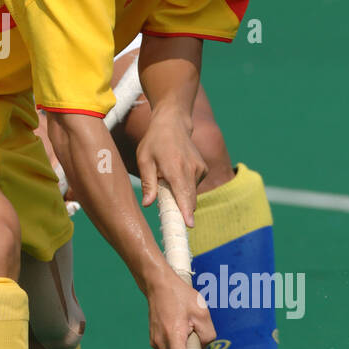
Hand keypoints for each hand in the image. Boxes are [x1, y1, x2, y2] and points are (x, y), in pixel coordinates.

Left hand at [137, 105, 206, 226]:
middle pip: (190, 199)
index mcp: (175, 167)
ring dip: (180, 196)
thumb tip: (148, 204)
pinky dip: (184, 187)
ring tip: (166, 181)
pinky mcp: (203, 169)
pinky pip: (193, 187)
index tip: (189, 225)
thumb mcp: (144, 159)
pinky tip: (175, 175)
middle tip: (169, 218)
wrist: (173, 123)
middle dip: (181, 211)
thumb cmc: (154, 142)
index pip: (183, 194)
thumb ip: (148, 182)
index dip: (186, 212)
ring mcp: (200, 169)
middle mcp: (191, 169)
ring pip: (191, 194)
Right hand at [147, 267, 215, 348]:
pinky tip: (179, 328)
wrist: (158, 285)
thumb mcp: (202, 313)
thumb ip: (208, 335)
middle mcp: (161, 341)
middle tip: (197, 344)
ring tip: (186, 329)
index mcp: (174, 333)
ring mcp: (155, 341)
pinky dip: (177, 348)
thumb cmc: (181, 297)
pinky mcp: (154, 340)